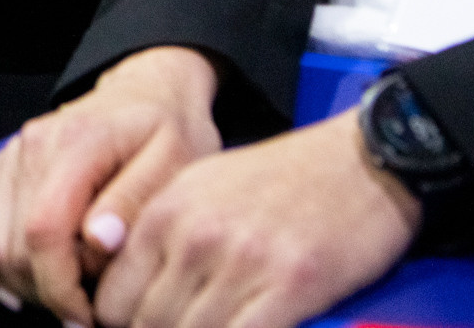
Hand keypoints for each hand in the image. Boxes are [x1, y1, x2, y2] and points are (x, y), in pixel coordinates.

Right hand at [0, 45, 221, 323]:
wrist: (143, 92)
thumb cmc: (165, 130)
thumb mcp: (176, 161)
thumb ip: (135, 201)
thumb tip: (98, 242)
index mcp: (75, 144)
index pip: (44, 232)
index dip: (61, 289)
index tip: (90, 317)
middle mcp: (30, 149)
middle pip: (9, 248)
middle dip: (45, 294)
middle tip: (86, 310)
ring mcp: (7, 159)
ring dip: (19, 284)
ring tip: (62, 293)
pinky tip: (17, 284)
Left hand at [92, 110, 419, 327]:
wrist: (359, 160)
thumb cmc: (281, 180)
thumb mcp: (200, 190)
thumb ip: (160, 236)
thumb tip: (128, 292)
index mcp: (165, 214)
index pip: (114, 300)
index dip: (127, 324)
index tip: (147, 325)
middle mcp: (195, 237)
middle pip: (148, 324)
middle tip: (188, 326)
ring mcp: (242, 261)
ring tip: (222, 326)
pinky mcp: (291, 284)